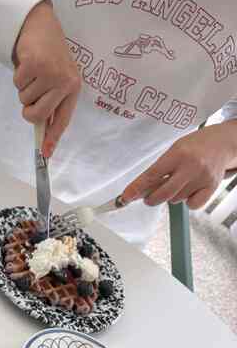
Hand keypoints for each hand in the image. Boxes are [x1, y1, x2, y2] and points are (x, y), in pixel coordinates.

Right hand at [13, 0, 80, 157]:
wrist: (41, 26)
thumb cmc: (48, 57)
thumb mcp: (57, 80)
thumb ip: (52, 104)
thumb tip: (43, 135)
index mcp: (72, 89)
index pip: (62, 120)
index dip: (52, 138)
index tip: (45, 154)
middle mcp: (65, 82)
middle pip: (37, 115)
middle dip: (28, 109)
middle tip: (31, 94)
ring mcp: (50, 73)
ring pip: (25, 99)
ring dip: (24, 88)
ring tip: (33, 72)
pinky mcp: (35, 64)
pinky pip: (18, 84)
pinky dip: (18, 76)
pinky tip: (27, 63)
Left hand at [121, 122, 236, 208]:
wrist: (222, 142)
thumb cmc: (194, 147)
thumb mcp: (173, 151)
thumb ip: (157, 171)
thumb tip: (137, 191)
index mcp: (178, 154)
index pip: (151, 175)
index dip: (136, 189)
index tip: (124, 198)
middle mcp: (191, 166)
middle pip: (163, 194)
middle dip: (151, 199)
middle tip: (148, 197)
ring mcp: (202, 178)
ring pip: (176, 200)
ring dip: (171, 196)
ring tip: (180, 181)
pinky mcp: (211, 187)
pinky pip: (192, 205)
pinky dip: (187, 201)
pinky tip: (190, 189)